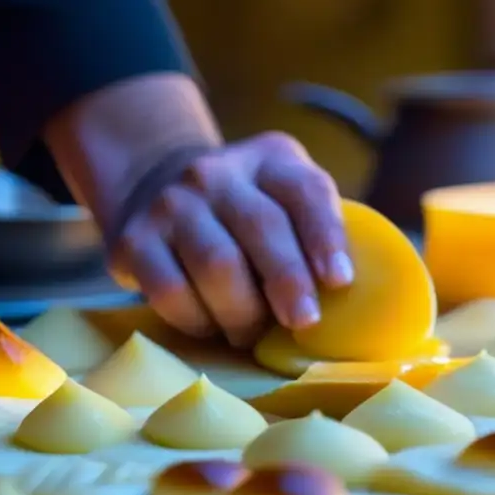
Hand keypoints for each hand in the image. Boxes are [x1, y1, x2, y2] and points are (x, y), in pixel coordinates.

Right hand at [118, 132, 353, 346]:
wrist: (154, 183)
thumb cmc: (244, 213)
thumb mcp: (284, 199)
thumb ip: (316, 233)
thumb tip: (361, 307)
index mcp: (270, 160)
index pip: (306, 191)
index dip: (325, 236)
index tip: (339, 281)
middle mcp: (217, 173)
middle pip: (262, 229)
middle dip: (288, 282)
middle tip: (304, 322)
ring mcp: (172, 204)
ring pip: (216, 264)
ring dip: (242, 311)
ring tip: (252, 334)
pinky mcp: (133, 239)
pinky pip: (169, 290)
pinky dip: (197, 319)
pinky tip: (211, 326)